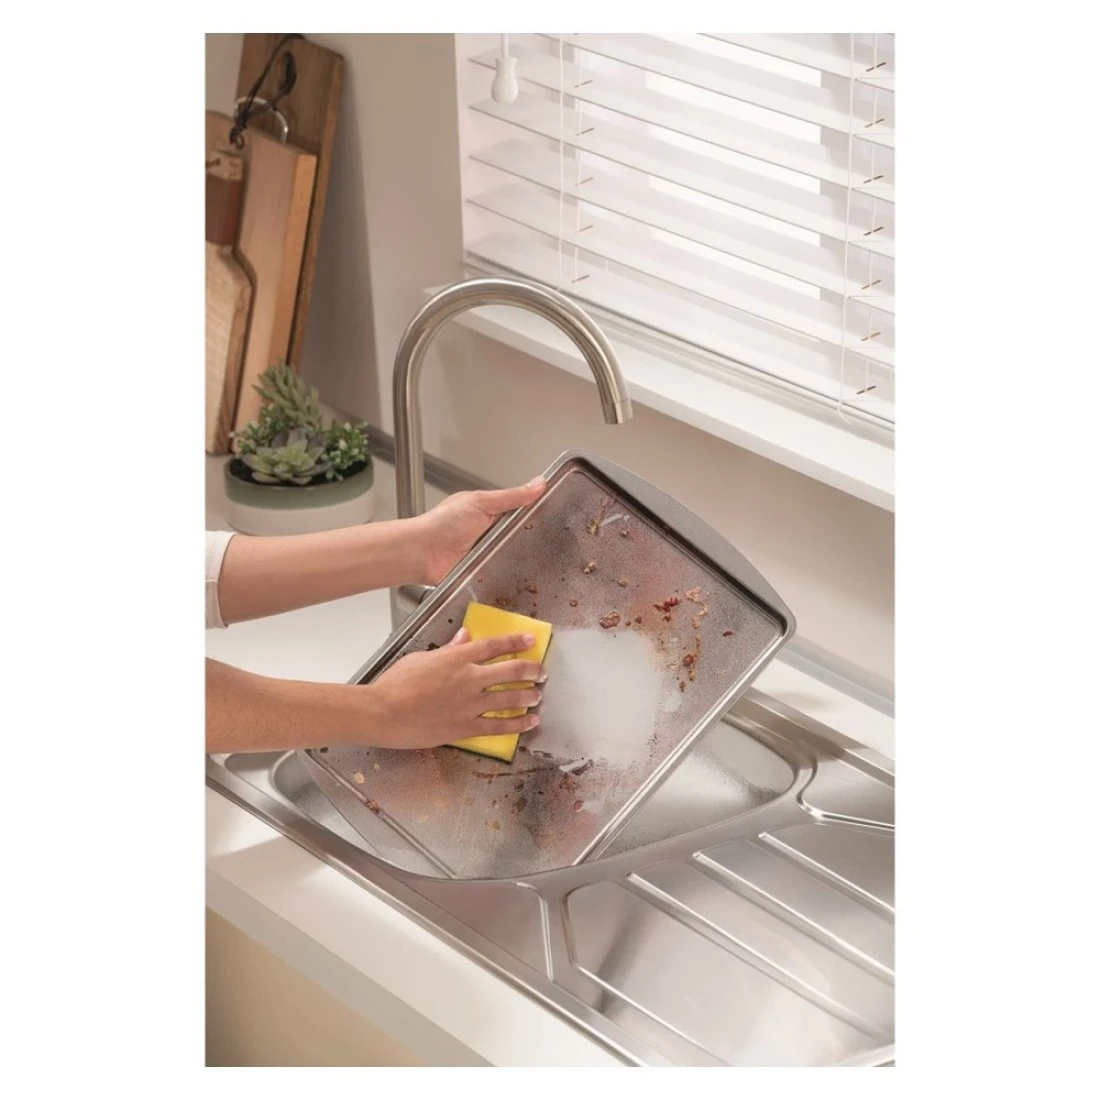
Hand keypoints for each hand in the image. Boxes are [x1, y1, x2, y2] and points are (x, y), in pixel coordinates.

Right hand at [369, 628, 546, 748]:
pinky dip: (518, 724)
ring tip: (537, 695)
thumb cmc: (395, 684)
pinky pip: (499, 726)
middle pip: (510, 671)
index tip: (530, 641)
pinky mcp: (465, 727)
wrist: (383, 713)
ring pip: (510, 698)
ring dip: (529, 696)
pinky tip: (530, 722)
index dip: (515, 642)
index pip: (494, 646)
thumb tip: (464, 636)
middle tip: (541, 672)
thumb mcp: (422, 658)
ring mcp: (469, 704)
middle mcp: (469, 679)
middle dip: (531, 670)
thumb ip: (448, 648)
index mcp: (457, 658)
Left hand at [414, 477, 547, 584]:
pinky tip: (519, 575)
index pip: (521, 511)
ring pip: (515, 557)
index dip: (537, 513)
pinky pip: (503, 574)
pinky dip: (510, 575)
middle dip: (532, 540)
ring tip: (536, 560)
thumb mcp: (481, 502)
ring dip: (521, 559)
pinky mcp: (484, 573)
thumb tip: (538, 484)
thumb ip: (511, 496)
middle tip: (549, 542)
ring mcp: (487, 554)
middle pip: (521, 536)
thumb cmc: (442, 524)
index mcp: (490, 512)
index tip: (556, 515)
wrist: (422, 553)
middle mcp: (490, 533)